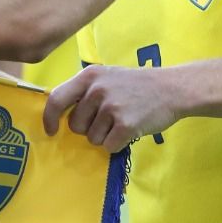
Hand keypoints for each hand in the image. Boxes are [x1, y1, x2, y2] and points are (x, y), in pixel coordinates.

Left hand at [43, 65, 178, 153]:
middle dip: (89, 128)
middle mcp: (97, 90)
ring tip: (122, 120)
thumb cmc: (137, 85)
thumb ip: (85, 89)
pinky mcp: (125, 125)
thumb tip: (59, 113)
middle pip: (75, 125)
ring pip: (92, 138)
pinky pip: (109, 146)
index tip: (51, 131)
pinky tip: (130, 129)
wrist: (172, 88)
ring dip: (105, 136)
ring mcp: (111, 107)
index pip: (56, 99)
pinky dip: (118, 143)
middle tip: (109, 118)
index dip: (49, 118)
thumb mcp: (107, 76)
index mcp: (89, 76)